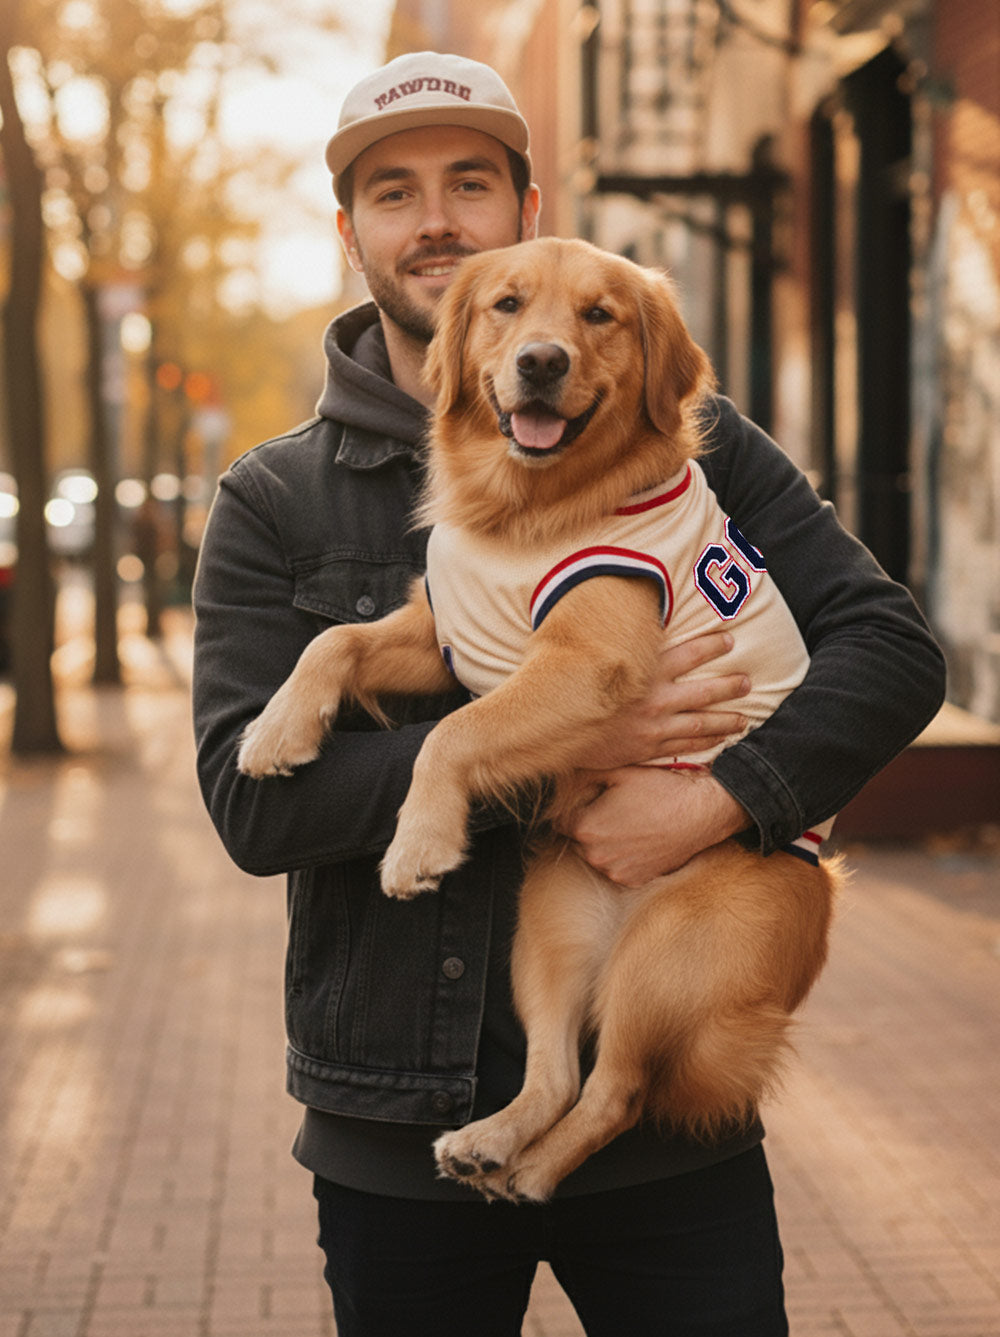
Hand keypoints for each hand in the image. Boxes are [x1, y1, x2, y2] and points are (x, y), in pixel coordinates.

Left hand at [556, 766, 749, 886]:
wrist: (700, 813)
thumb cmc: (660, 789)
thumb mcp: (618, 772)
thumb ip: (584, 775)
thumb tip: (564, 774)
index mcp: (585, 827)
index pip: (559, 820)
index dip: (573, 807)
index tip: (587, 799)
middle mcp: (595, 855)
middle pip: (577, 838)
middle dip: (588, 824)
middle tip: (612, 808)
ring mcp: (614, 871)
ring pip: (596, 854)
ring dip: (604, 841)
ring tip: (629, 822)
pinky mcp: (632, 880)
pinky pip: (616, 867)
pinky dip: (622, 856)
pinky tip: (639, 838)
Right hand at [573, 631, 749, 769]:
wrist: (556, 729)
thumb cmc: (571, 687)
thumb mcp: (590, 657)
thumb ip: (614, 639)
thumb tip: (626, 607)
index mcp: (643, 671)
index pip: (688, 654)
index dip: (712, 646)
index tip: (729, 640)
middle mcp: (654, 698)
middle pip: (703, 692)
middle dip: (728, 686)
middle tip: (747, 682)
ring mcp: (653, 726)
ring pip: (700, 722)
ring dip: (725, 719)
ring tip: (744, 718)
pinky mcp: (647, 747)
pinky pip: (684, 746)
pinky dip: (705, 742)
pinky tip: (719, 739)